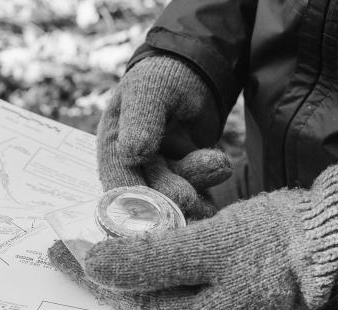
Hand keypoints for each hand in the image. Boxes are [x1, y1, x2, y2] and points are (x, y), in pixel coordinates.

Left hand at [49, 164, 337, 309]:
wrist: (331, 233)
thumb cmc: (272, 243)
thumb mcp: (206, 247)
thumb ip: (149, 260)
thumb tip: (95, 266)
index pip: (126, 297)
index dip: (89, 274)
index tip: (57, 250)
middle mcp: (200, 308)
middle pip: (138, 285)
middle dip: (104, 261)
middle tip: (71, 236)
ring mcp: (213, 287)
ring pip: (157, 268)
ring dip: (130, 245)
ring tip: (98, 222)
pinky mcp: (224, 264)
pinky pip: (179, 254)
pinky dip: (158, 237)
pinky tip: (142, 218)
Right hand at [98, 55, 230, 218]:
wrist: (195, 74)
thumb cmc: (163, 76)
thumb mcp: (149, 90)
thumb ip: (141, 120)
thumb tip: (132, 156)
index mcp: (114, 144)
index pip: (117, 178)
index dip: (132, 196)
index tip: (151, 208)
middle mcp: (135, 165)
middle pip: (150, 191)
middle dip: (170, 195)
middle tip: (188, 198)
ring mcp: (163, 172)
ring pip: (178, 190)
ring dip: (198, 182)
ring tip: (220, 164)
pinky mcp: (188, 175)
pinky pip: (198, 189)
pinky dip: (210, 188)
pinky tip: (223, 170)